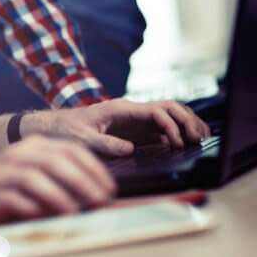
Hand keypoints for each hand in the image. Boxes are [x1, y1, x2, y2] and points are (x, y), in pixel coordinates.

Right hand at [0, 136, 114, 226]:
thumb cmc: (4, 187)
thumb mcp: (33, 173)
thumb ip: (60, 177)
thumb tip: (96, 194)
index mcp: (34, 145)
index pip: (71, 149)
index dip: (94, 168)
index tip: (110, 188)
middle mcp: (20, 153)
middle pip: (57, 161)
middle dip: (84, 181)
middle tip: (101, 200)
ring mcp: (5, 171)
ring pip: (37, 177)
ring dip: (61, 196)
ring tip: (76, 212)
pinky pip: (16, 198)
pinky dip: (32, 207)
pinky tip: (44, 217)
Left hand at [23, 99, 210, 156]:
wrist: (54, 126)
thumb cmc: (67, 130)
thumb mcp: (83, 138)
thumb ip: (106, 144)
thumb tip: (131, 149)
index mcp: (120, 109)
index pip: (155, 111)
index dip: (170, 126)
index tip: (176, 144)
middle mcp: (131, 111)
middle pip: (168, 107)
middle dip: (186, 120)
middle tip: (199, 138)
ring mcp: (134, 119)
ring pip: (168, 113)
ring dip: (186, 121)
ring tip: (202, 136)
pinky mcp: (134, 129)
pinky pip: (161, 125)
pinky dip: (178, 129)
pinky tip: (189, 139)